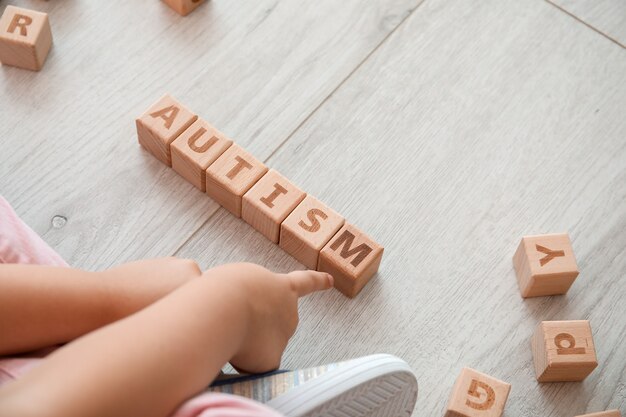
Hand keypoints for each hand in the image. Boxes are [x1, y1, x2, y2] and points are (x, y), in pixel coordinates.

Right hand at [210, 263, 332, 373]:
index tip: (331, 280)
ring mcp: (284, 334)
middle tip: (231, 318)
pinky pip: (253, 364)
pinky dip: (239, 360)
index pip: (304, 282)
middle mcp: (289, 309)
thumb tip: (242, 330)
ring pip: (258, 344)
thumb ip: (245, 298)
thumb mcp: (236, 282)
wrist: (224, 304)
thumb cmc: (222, 289)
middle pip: (270, 322)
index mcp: (281, 285)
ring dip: (242, 340)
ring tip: (226, 328)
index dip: (318, 281)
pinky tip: (230, 349)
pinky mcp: (273, 357)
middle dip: (256, 324)